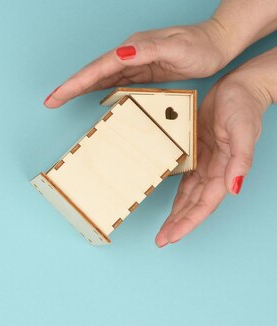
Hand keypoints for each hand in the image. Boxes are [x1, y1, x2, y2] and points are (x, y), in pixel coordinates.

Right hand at [44, 19, 228, 107]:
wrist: (219, 43)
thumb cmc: (200, 46)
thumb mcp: (175, 47)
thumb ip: (146, 51)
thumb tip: (118, 55)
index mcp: (133, 49)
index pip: (97, 67)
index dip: (75, 83)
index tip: (56, 95)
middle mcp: (129, 54)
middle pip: (92, 72)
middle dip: (69, 87)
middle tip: (49, 101)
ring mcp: (134, 62)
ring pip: (100, 77)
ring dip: (79, 89)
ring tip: (59, 101)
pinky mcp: (141, 71)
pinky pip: (113, 81)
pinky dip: (97, 89)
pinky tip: (89, 97)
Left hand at [155, 47, 276, 246]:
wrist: (239, 88)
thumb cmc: (243, 108)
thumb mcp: (243, 131)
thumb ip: (240, 160)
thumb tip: (235, 188)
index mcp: (225, 170)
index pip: (204, 204)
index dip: (188, 222)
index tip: (171, 237)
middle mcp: (215, 171)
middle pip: (194, 205)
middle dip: (179, 224)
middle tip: (161, 241)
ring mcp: (205, 163)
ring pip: (189, 196)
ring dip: (177, 214)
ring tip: (163, 231)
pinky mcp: (197, 152)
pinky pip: (186, 179)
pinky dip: (178, 194)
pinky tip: (168, 203)